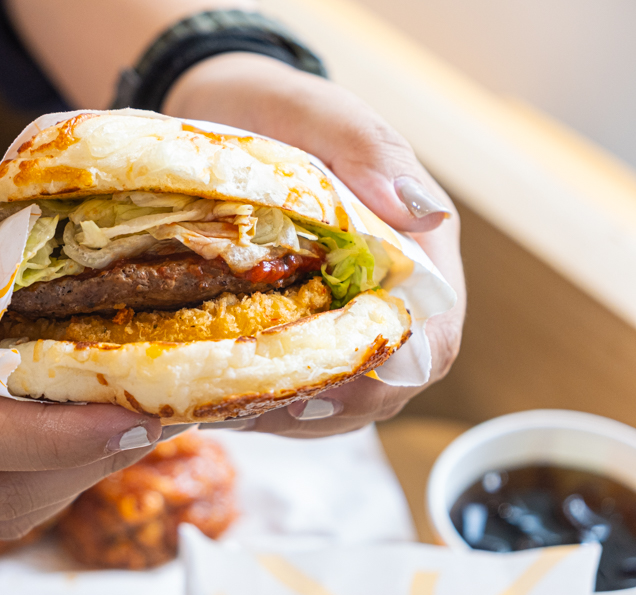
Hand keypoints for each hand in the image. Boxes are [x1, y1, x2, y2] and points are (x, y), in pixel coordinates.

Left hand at [165, 53, 466, 437]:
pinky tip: (231, 400)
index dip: (399, 367)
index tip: (341, 380)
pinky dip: (270, 404)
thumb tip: (423, 211)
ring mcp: (348, 317)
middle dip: (339, 404)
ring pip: (349, 398)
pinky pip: (305, 389)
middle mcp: (390, 292)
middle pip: (395, 381)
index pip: (436, 328)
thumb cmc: (279, 111)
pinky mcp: (306, 330)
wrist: (228, 116)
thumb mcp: (321, 115)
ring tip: (243, 410)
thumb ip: (370, 153)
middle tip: (272, 407)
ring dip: (300, 414)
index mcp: (416, 245)